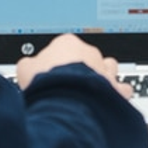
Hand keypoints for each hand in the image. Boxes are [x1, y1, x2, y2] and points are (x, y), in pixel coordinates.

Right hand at [15, 33, 132, 98]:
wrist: (66, 104)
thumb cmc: (46, 85)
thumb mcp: (24, 70)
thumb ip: (29, 65)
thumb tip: (28, 66)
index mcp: (67, 43)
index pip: (63, 48)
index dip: (57, 63)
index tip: (52, 74)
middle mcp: (89, 53)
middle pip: (86, 56)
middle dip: (80, 69)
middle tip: (68, 86)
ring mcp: (104, 69)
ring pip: (108, 68)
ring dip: (101, 77)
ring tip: (90, 92)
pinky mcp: (116, 88)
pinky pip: (122, 87)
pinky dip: (117, 94)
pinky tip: (109, 102)